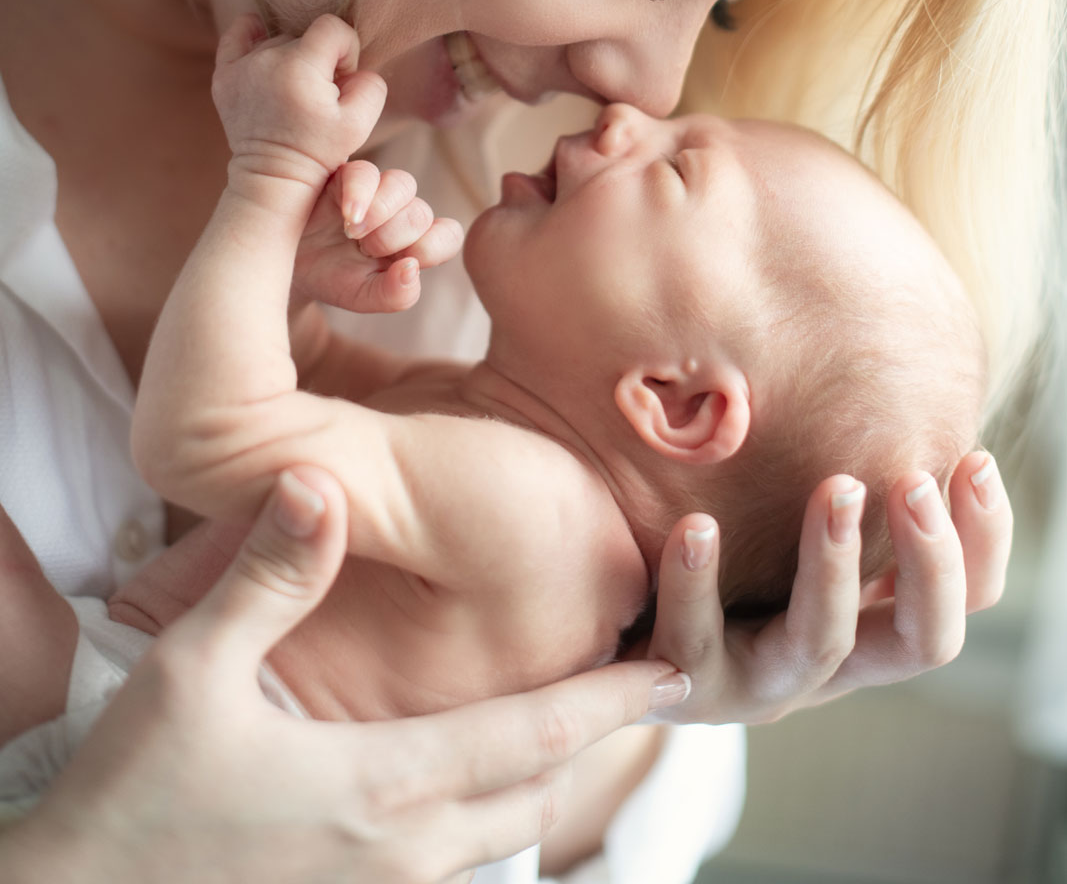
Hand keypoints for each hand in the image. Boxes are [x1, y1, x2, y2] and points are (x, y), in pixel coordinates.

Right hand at [6, 470, 685, 883]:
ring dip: (540, 783)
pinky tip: (462, 788)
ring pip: (496, 840)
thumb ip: (269, 575)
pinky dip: (484, 820)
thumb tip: (318, 482)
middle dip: (592, 743)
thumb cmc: (133, 790)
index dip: (609, 702)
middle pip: (533, 798)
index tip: (675, 672)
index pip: (531, 739)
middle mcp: (397, 851)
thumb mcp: (193, 669)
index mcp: (380, 785)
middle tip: (639, 687)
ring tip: (567, 732)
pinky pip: (447, 867)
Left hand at [213, 13, 386, 190]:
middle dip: (319, 59)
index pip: (334, 28)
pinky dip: (252, 35)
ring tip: (293, 92)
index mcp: (300, 67)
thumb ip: (371, 82)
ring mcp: (241, 66)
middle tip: (317, 94)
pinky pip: (236, 35)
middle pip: (305, 35)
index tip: (340, 80)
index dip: (346, 50)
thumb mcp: (361, 123)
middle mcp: (266, 59)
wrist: (273, 177)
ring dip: (291, 58)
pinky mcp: (224, 75)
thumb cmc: (319, 151)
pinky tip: (263, 49)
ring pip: (278, 39)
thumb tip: (353, 64)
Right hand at [294, 160, 463, 313]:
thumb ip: (394, 295)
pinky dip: (359, 194)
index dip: (433, 248)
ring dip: (382, 214)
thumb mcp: (361, 297)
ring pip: (403, 184)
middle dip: (395, 238)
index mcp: (412, 241)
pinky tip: (346, 216)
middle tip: (362, 251)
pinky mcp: (345, 173)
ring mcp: (374, 189)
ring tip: (352, 233)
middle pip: (422, 212)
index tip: (402, 264)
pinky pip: (364, 172)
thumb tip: (413, 270)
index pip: (448, 235)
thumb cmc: (329, 277)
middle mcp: (399, 211)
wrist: (283, 261)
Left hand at [643, 451, 1009, 724]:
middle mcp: (828, 663)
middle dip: (930, 564)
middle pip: (921, 641)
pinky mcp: (681, 686)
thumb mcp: (785, 521)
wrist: (607, 632)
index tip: (973, 458)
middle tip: (913, 479)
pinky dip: (696, 582)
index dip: (983, 540)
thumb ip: (835, 476)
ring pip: (818, 642)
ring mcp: (757, 682)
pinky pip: (692, 641)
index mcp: (868, 623)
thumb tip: (884, 369)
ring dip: (832, 564)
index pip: (964, 600)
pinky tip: (696, 524)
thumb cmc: (711, 555)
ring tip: (835, 487)